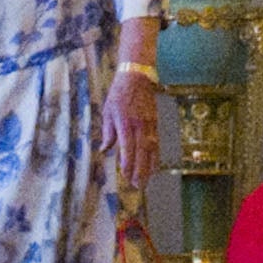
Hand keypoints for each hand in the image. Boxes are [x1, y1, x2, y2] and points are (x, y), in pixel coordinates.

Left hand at [105, 64, 161, 188]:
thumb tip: (105, 149)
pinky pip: (156, 143)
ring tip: (146, 181)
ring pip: (151, 150)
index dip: (127, 163)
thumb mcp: (107, 111)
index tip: (126, 176)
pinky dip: (156, 156)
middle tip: (138, 186)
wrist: (137, 77)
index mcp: (125, 123)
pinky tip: (155, 166)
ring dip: (149, 167)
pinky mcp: (155, 123)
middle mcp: (139, 126)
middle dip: (140, 170)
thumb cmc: (119, 94)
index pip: (128, 148)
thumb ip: (108, 132)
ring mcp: (149, 124)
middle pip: (142, 152)